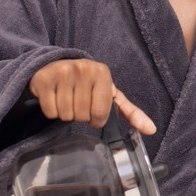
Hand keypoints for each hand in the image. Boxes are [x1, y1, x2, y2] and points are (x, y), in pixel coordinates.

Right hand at [28, 59, 156, 134]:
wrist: (56, 66)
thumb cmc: (87, 84)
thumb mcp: (110, 94)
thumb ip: (131, 112)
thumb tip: (151, 130)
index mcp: (102, 73)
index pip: (101, 113)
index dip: (97, 119)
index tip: (94, 112)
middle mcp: (84, 68)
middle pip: (83, 115)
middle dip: (80, 115)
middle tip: (78, 102)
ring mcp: (62, 72)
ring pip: (66, 115)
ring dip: (66, 114)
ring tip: (67, 99)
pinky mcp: (44, 79)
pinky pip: (50, 112)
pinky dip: (52, 111)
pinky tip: (54, 98)